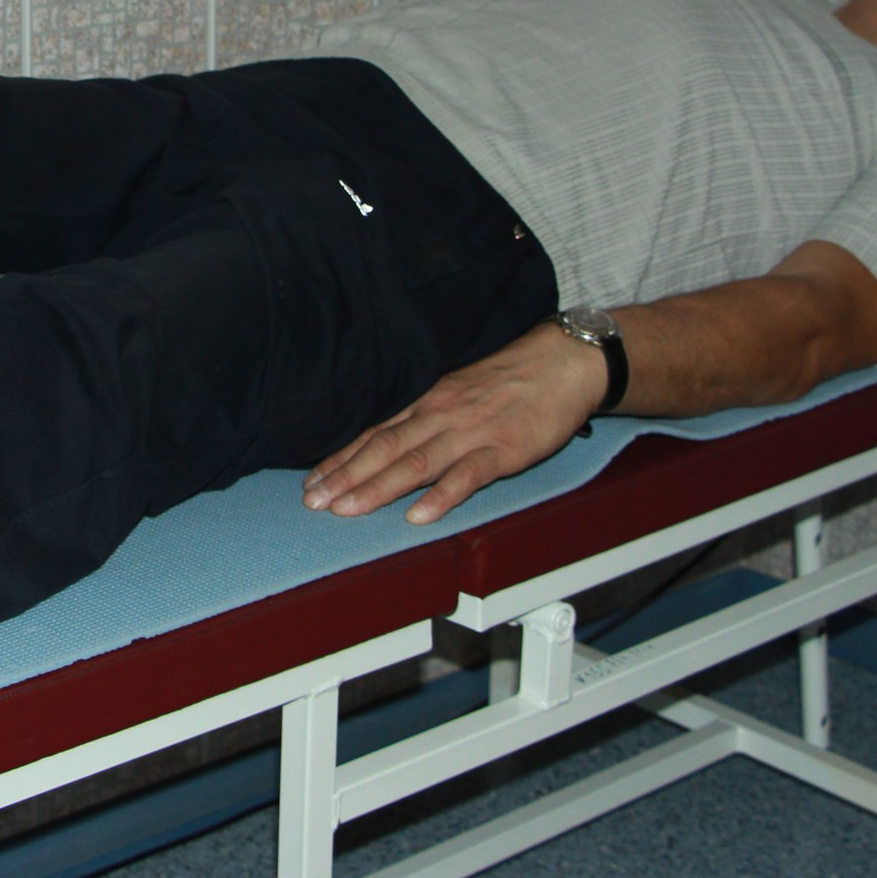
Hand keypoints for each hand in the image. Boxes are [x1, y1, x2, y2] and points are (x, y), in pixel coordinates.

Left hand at [301, 323, 604, 524]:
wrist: (564, 362)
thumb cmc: (513, 378)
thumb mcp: (459, 389)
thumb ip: (427, 415)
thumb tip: (392, 439)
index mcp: (429, 402)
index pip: (375, 433)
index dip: (341, 459)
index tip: (312, 481)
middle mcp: (441, 415)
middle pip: (383, 449)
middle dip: (344, 477)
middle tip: (312, 502)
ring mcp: (471, 433)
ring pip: (414, 463)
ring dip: (376, 488)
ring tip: (345, 510)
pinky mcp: (504, 449)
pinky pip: (467, 475)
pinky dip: (441, 496)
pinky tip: (418, 515)